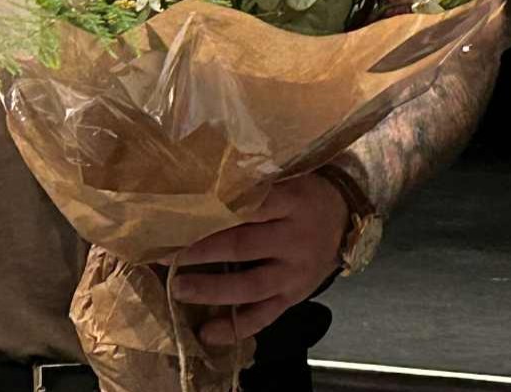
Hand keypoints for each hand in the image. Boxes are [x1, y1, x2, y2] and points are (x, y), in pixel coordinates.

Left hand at [173, 174, 349, 347]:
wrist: (345, 221)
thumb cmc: (305, 195)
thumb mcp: (289, 178)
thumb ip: (255, 182)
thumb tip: (200, 179)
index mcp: (292, 201)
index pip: (250, 205)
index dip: (212, 211)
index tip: (178, 215)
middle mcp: (294, 238)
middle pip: (243, 246)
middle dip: (201, 251)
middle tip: (166, 256)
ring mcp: (295, 272)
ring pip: (251, 286)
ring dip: (212, 290)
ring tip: (179, 289)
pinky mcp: (294, 297)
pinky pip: (264, 316)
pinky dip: (235, 327)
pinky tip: (207, 332)